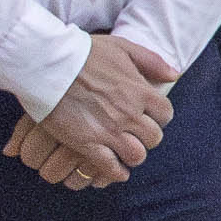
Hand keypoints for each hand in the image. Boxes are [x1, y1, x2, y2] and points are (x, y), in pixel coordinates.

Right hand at [9, 34, 180, 186]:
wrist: (46, 62)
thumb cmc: (83, 52)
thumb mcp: (123, 47)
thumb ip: (151, 61)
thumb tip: (174, 74)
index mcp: (140, 91)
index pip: (166, 114)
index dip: (159, 118)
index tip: (149, 118)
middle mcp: (129, 113)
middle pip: (153, 138)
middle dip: (146, 138)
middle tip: (135, 136)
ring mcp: (108, 130)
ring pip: (135, 156)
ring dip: (132, 155)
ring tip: (125, 152)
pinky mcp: (86, 143)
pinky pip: (110, 167)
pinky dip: (116, 173)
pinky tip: (115, 171)